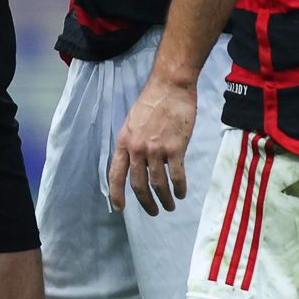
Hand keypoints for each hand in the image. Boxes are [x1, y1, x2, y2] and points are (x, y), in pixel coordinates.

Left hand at [107, 69, 199, 214]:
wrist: (170, 87)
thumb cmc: (153, 101)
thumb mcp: (133, 123)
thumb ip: (134, 143)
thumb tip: (142, 161)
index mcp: (124, 142)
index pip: (116, 175)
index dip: (116, 194)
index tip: (120, 208)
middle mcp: (137, 149)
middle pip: (138, 184)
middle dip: (145, 202)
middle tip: (153, 211)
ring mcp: (156, 150)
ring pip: (157, 183)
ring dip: (164, 198)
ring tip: (170, 205)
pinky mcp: (175, 148)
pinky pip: (176, 175)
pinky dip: (179, 187)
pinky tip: (182, 193)